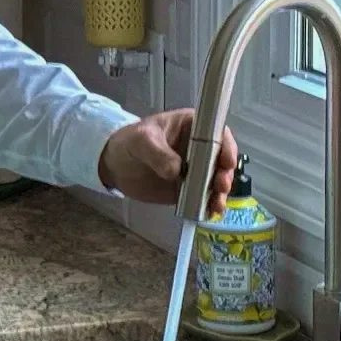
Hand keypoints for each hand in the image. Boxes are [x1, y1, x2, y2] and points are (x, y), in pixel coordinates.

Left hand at [98, 111, 237, 217]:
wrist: (114, 165)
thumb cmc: (130, 142)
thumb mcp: (142, 141)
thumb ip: (159, 154)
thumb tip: (177, 171)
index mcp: (193, 127)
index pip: (218, 134)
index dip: (227, 147)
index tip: (227, 162)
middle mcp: (200, 148)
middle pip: (222, 160)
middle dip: (225, 174)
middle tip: (221, 186)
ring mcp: (196, 170)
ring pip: (216, 181)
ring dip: (220, 193)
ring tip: (216, 205)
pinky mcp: (188, 188)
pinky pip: (203, 196)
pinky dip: (208, 205)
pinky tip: (209, 213)